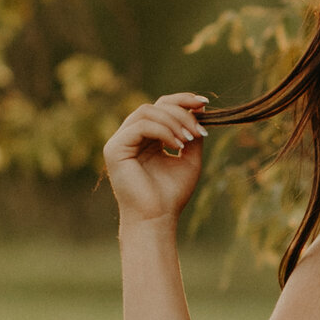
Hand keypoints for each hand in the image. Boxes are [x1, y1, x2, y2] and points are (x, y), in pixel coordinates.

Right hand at [102, 93, 208, 221]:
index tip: (205, 103)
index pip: (161, 107)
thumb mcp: (189, 160)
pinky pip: (141, 126)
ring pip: (147, 112)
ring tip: (189, 139)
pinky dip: (163, 131)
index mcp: (146, 138)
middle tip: (199, 128)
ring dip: (173, 121)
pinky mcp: (114, 148)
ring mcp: (120, 141)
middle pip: (154, 105)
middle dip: (181, 111)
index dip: (182, 100)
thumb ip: (192, 135)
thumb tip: (199, 111)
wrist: (157, 219)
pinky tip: (177, 145)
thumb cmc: (171, 195)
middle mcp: (131, 137)